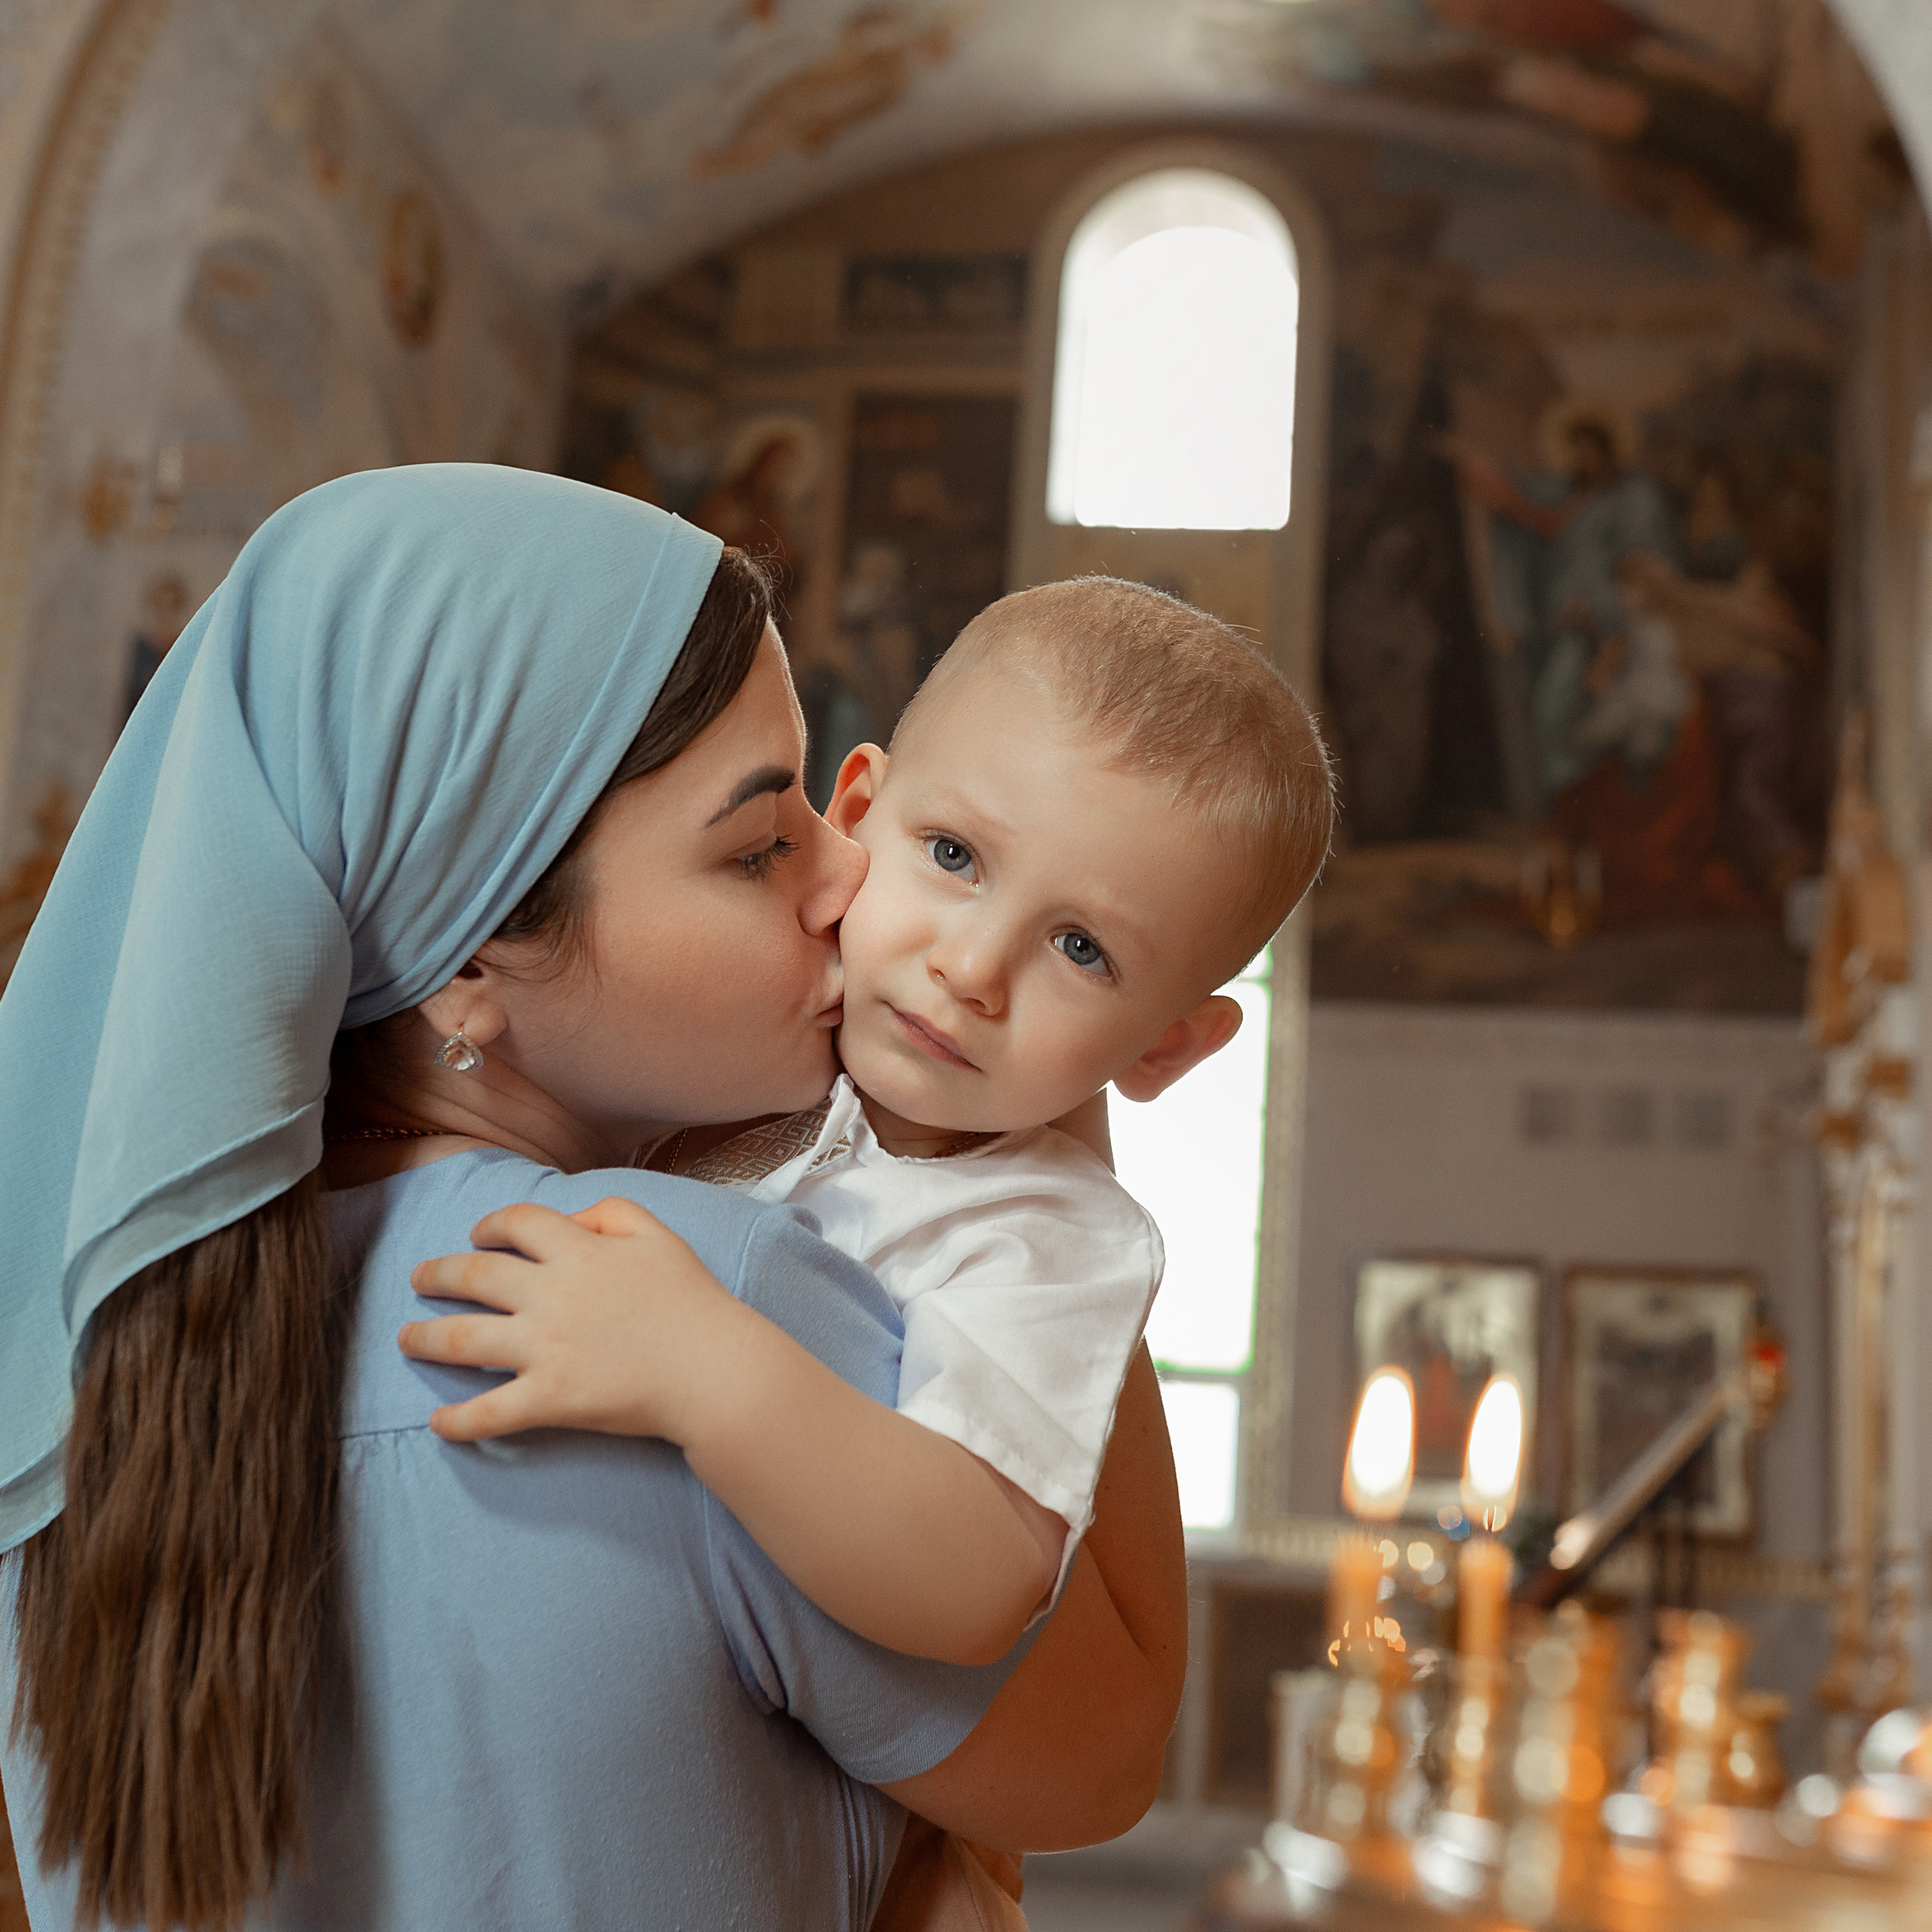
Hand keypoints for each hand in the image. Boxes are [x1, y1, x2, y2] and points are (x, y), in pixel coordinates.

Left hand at [398, 1196, 747, 1444]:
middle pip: (474, 1275)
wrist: (713, 1370)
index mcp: (579, 1252)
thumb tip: (570, 1220)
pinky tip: (437, 1425)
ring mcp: (545, 1349)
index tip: (477, 1235)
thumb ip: (612, 1213)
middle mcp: (551, 1295)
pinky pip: (490, 1412)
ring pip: (464, 1339)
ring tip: (405, 1339)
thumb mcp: (660, 1236)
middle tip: (418, 1279)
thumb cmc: (694, 1303)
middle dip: (437, 1274)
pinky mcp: (549, 1399)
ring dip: (426, 1338)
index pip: (517, 1224)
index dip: (490, 1225)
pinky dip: (458, 1421)